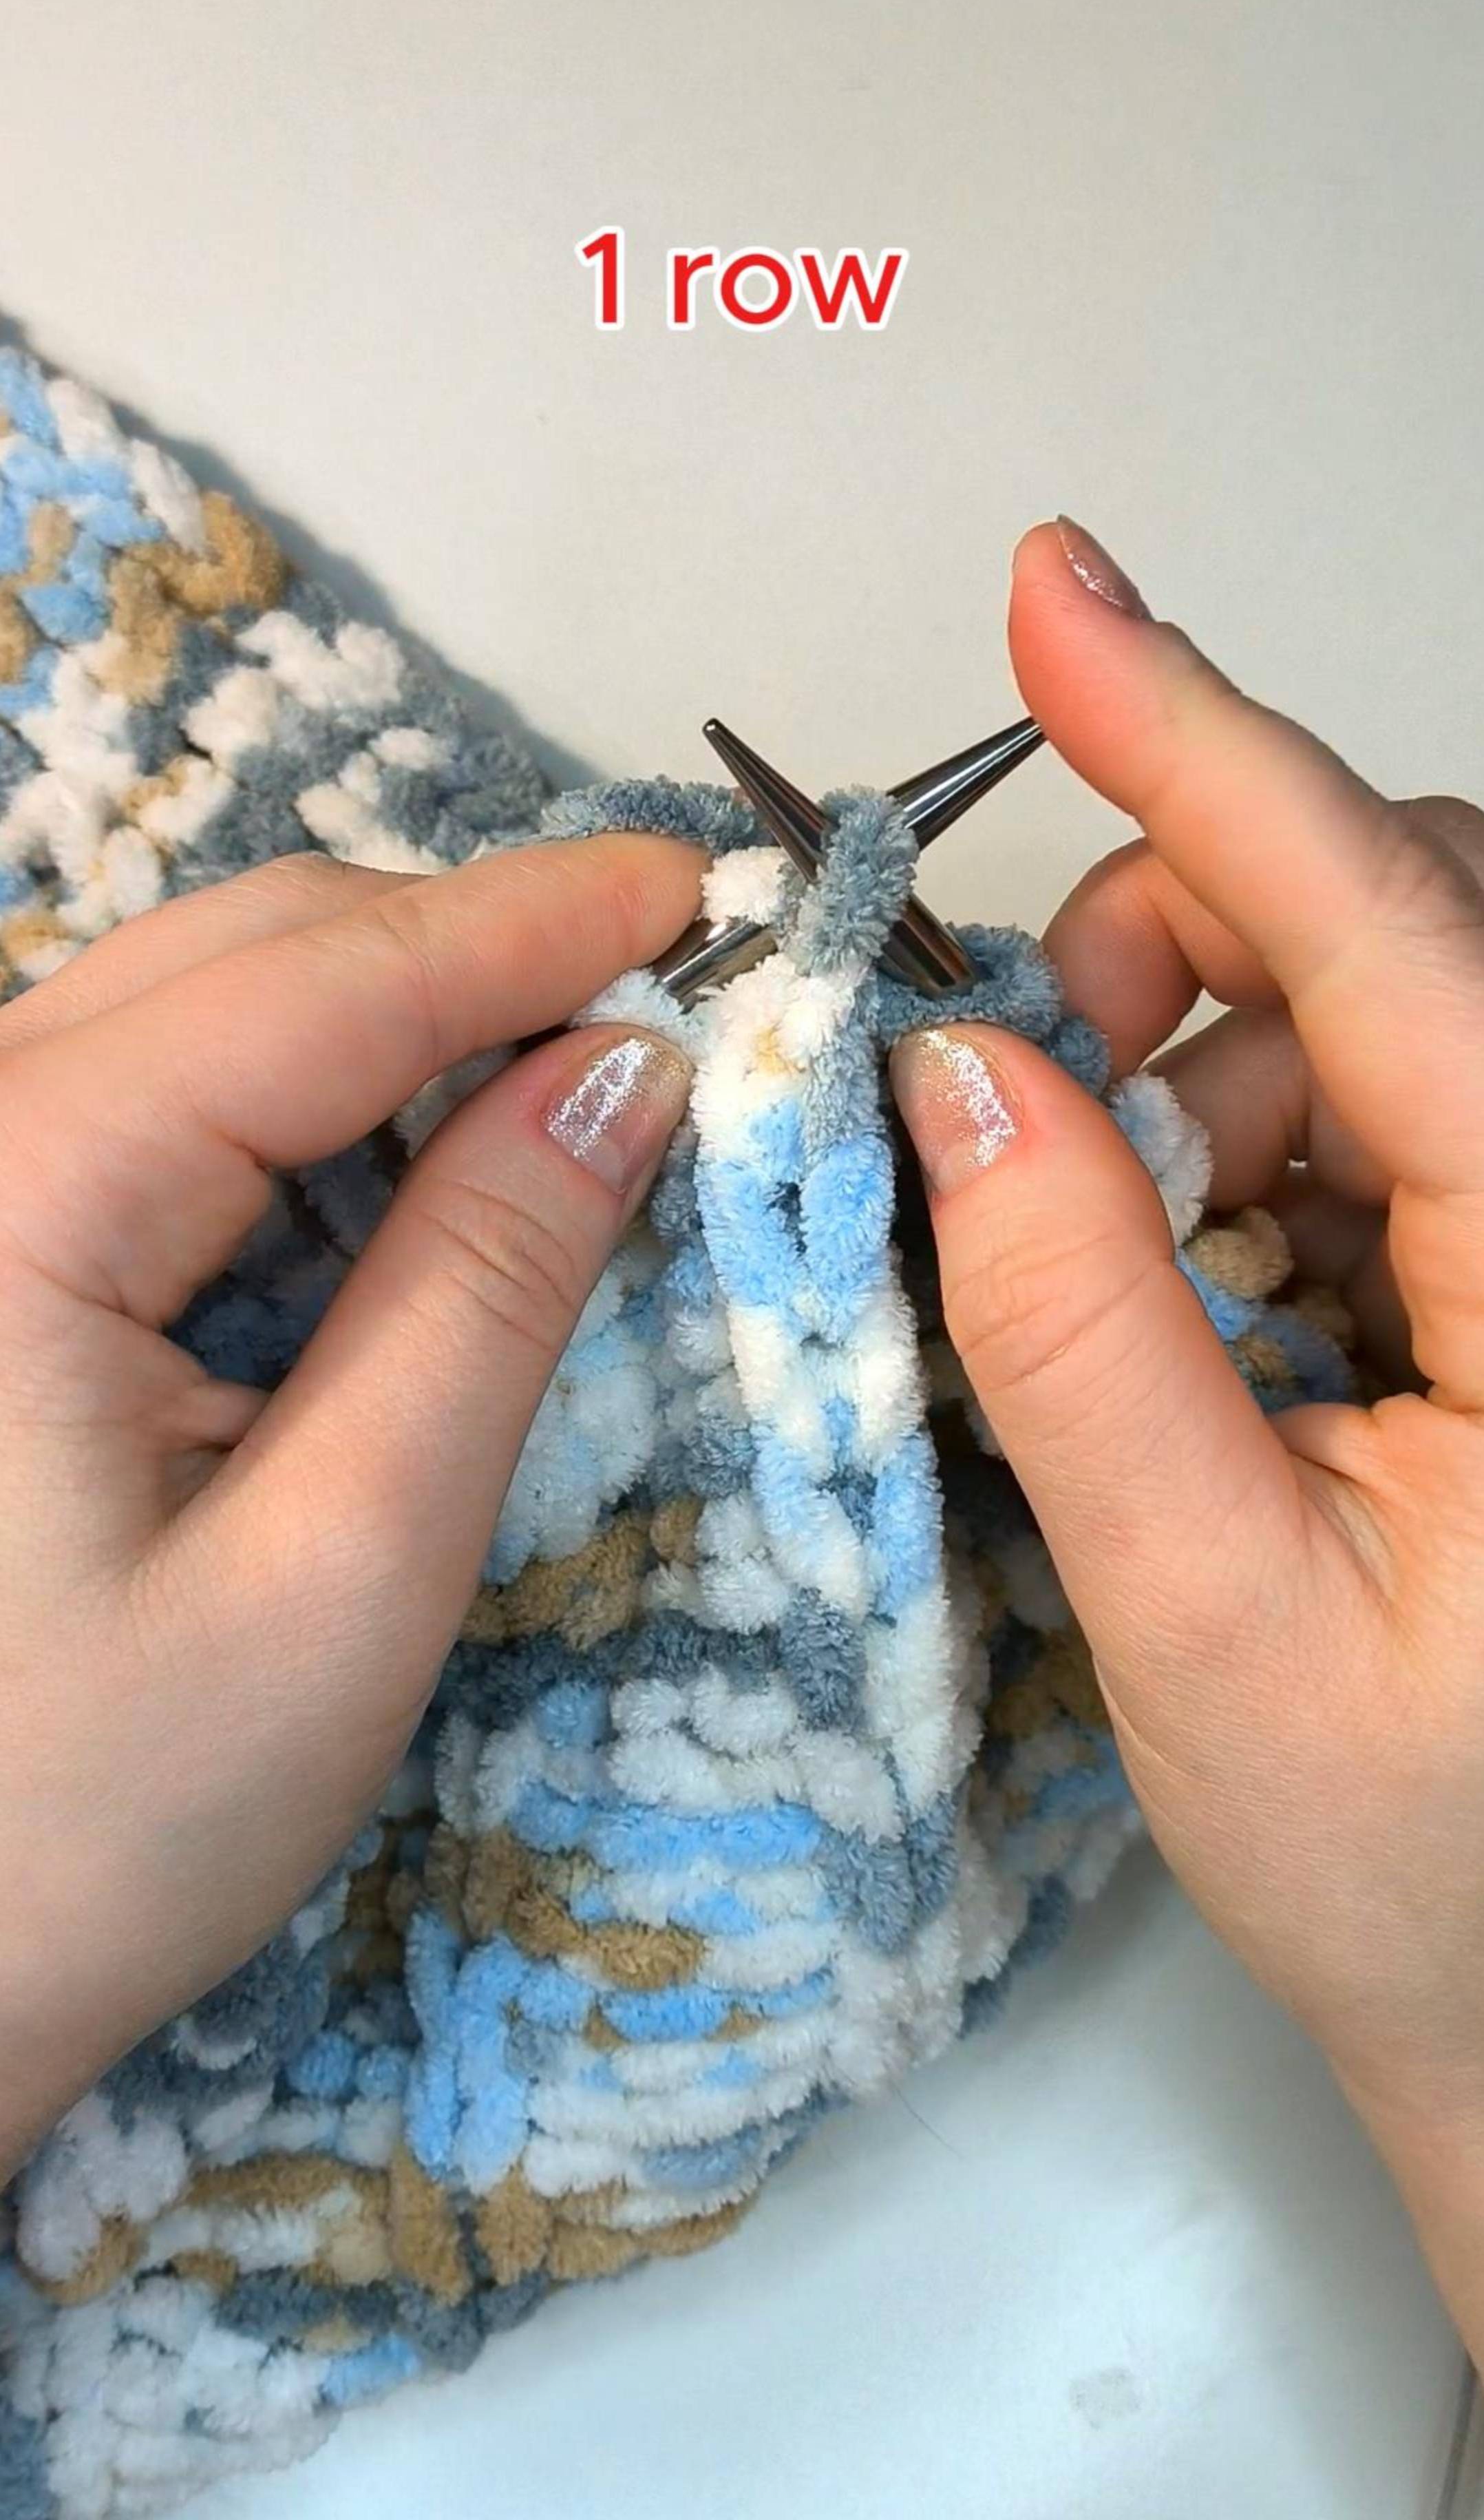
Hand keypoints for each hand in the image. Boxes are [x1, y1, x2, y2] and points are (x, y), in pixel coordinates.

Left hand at [0, 834, 697, 2180]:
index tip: (710, 887)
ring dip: (402, 1028)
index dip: (533, 919)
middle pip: (255, 950)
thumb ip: (485, 1292)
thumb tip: (628, 1076)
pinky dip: (315, 1111)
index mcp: (13, 1195)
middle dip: (476, 956)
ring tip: (572, 1096)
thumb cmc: (85, 1826)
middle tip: (675, 1008)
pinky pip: (160, 1102)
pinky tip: (418, 1184)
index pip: (320, 980)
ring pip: (208, 1007)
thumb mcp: (341, 1569)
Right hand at [890, 520, 1483, 2355]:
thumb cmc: (1414, 1865)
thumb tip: (952, 1074)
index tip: (1056, 594)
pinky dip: (1243, 1135)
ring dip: (1202, 1060)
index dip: (1208, 753)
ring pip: (1374, 1001)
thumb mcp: (1205, 1612)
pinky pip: (1373, 1098)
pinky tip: (1209, 1280)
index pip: (1393, 948)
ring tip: (1129, 1249)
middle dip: (1186, 943)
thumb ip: (1075, 1327)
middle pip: (1398, 927)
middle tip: (1028, 1089)